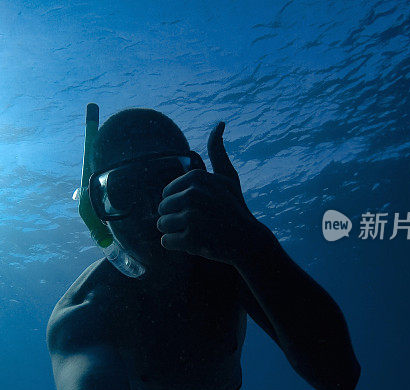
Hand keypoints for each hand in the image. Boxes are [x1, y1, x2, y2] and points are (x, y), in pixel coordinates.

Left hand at [157, 122, 263, 265]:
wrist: (248, 241)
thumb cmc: (234, 207)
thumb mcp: (227, 177)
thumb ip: (218, 151)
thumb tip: (220, 123)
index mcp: (196, 178)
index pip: (166, 193)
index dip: (179, 203)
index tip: (199, 208)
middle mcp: (192, 195)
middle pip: (161, 209)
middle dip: (176, 218)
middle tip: (199, 222)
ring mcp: (191, 217)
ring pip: (161, 225)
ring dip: (176, 232)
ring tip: (197, 232)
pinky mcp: (190, 239)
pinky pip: (165, 242)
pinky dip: (177, 246)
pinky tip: (195, 244)